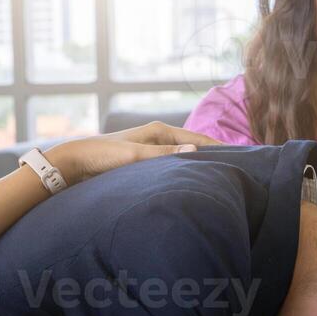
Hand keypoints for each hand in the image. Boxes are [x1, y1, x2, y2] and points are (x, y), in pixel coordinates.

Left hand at [44, 122, 223, 185]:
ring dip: (199, 167)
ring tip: (220, 178)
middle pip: (195, 147)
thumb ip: (164, 156)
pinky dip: (185, 173)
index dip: (221, 148)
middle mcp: (158, 137)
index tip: (243, 157)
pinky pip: (172, 167)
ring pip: (184, 158)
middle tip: (238, 170)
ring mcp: (152, 150)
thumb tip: (196, 152)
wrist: (73, 163)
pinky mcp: (144, 163)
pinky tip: (192, 184)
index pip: (200, 139)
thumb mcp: (134, 156)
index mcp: (160, 130)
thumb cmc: (102, 157)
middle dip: (215, 157)